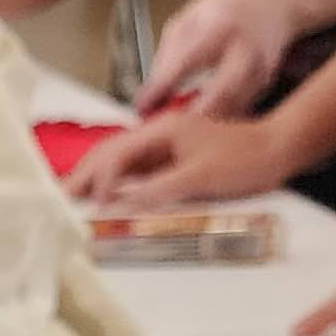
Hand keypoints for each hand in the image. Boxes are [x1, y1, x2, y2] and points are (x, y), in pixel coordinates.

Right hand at [68, 107, 292, 207]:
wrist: (278, 148)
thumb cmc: (244, 160)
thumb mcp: (200, 177)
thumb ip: (158, 189)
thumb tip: (120, 201)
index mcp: (163, 130)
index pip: (117, 155)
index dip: (99, 180)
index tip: (87, 204)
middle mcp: (160, 133)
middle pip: (111, 153)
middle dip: (85, 174)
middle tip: (58, 194)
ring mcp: (167, 145)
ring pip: (122, 161)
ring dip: (97, 178)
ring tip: (72, 194)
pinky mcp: (175, 157)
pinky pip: (138, 170)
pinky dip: (118, 182)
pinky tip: (107, 195)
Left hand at [137, 0, 301, 118]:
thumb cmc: (226, 9)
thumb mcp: (188, 21)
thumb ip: (167, 59)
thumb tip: (147, 100)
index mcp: (220, 29)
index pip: (185, 64)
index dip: (160, 89)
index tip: (141, 107)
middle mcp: (245, 51)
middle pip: (218, 98)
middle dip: (188, 120)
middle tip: (162, 131)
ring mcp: (260, 71)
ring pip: (230, 113)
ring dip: (202, 127)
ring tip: (177, 131)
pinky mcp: (266, 87)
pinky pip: (237, 113)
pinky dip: (217, 123)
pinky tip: (200, 122)